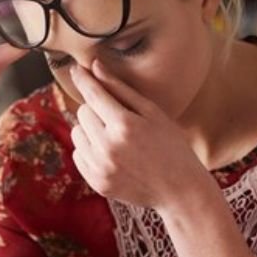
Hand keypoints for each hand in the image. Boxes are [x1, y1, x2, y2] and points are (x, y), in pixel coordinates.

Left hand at [69, 60, 207, 210]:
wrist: (179, 190)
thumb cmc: (171, 145)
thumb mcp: (152, 112)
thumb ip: (121, 89)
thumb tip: (95, 67)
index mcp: (125, 125)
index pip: (93, 94)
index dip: (83, 78)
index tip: (76, 68)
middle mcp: (108, 147)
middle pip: (82, 112)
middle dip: (95, 109)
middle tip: (116, 117)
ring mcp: (101, 167)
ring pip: (76, 133)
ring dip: (90, 129)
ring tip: (114, 136)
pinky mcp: (96, 182)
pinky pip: (78, 154)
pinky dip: (89, 149)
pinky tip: (111, 153)